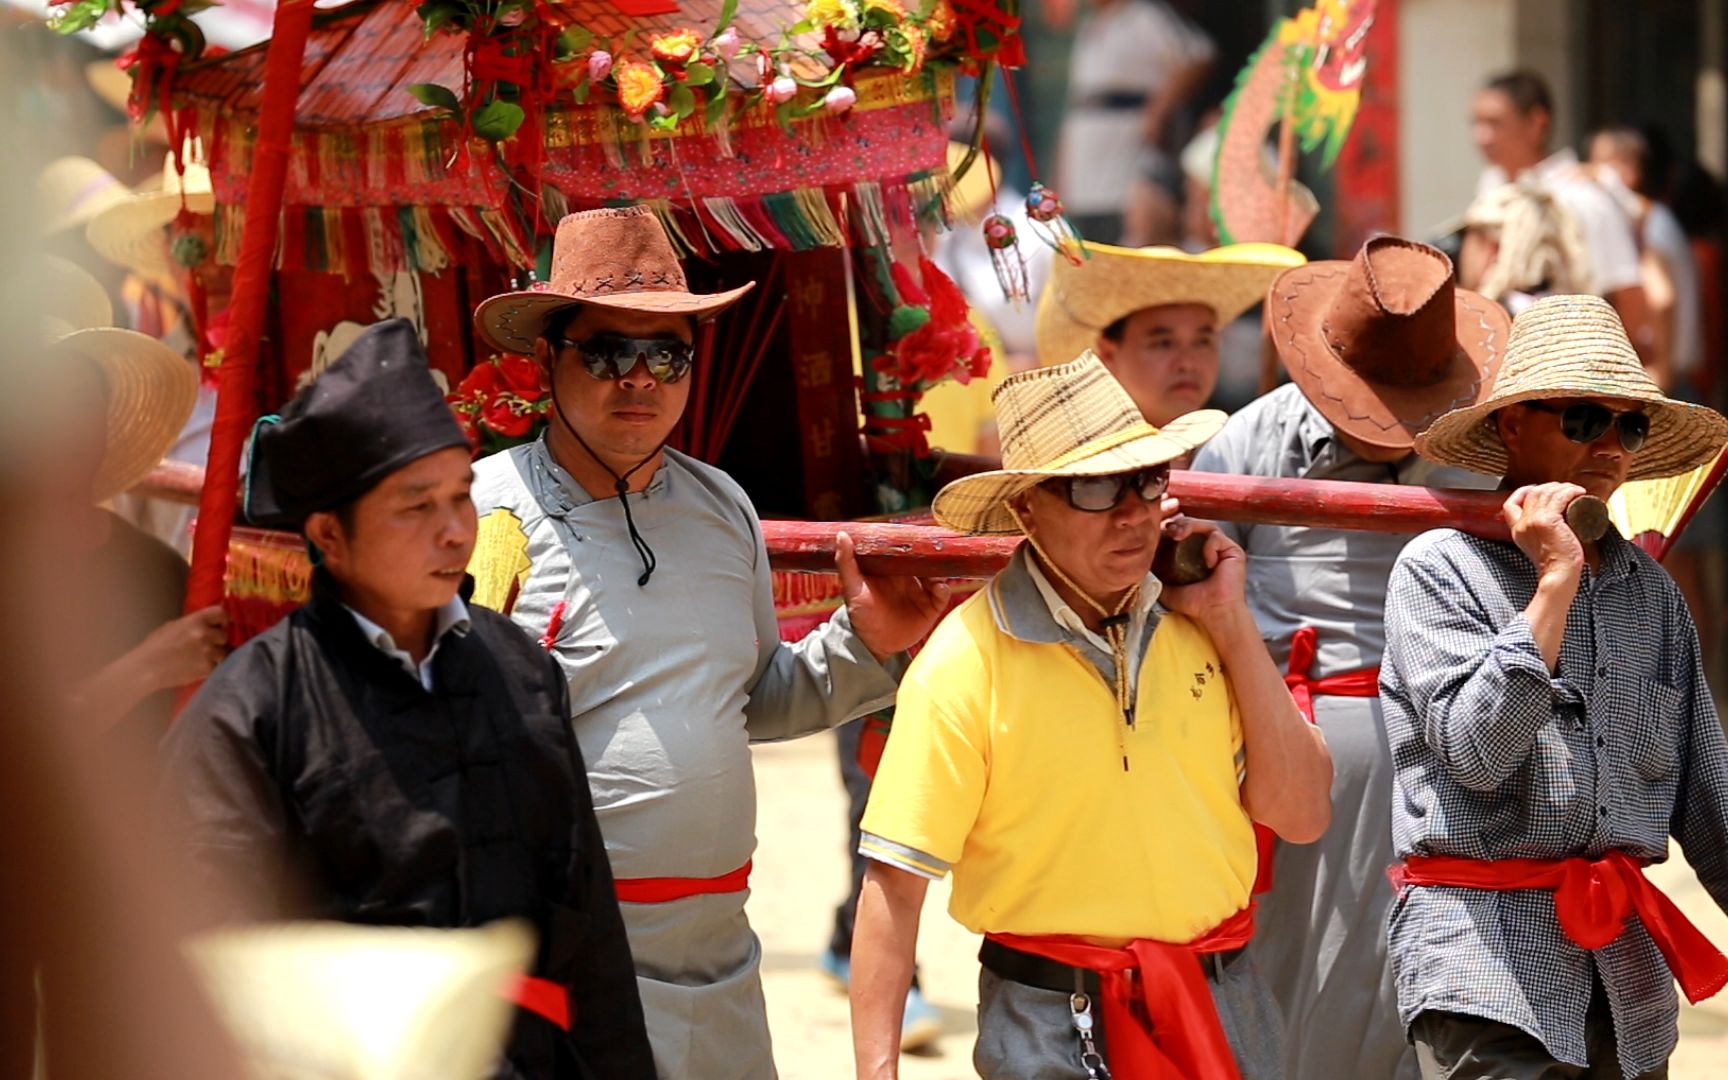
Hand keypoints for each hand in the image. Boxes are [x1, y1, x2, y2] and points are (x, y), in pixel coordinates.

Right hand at [130, 605, 229, 691]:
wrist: (147, 668)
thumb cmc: (155, 646)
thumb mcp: (173, 626)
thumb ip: (193, 623)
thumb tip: (208, 622)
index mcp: (195, 620)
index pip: (220, 612)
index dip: (223, 619)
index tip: (221, 624)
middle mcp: (204, 634)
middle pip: (224, 635)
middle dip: (218, 640)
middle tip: (209, 644)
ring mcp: (207, 651)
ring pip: (224, 652)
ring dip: (216, 655)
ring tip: (204, 658)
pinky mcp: (207, 668)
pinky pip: (218, 666)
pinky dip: (212, 667)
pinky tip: (201, 667)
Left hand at [835, 531, 950, 662]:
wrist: (872, 643)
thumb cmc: (859, 613)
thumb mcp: (851, 586)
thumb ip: (846, 562)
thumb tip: (842, 535)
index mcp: (892, 568)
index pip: (906, 549)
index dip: (913, 540)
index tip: (916, 533)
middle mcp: (909, 577)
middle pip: (925, 559)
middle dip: (931, 553)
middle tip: (933, 548)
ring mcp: (921, 591)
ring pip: (937, 574)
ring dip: (939, 569)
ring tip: (936, 569)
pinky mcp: (930, 607)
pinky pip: (942, 594)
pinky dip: (943, 589)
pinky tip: (938, 587)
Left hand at [1156, 517, 1247, 626]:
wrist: (1213, 613)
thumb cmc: (1193, 602)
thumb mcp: (1166, 586)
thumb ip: (1155, 573)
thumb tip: (1139, 560)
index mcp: (1192, 553)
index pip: (1181, 531)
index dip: (1169, 527)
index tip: (1157, 530)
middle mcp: (1207, 548)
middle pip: (1192, 524)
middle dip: (1178, 523)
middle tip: (1168, 530)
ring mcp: (1220, 548)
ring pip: (1205, 525)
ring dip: (1189, 526)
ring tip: (1178, 535)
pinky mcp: (1233, 550)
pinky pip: (1217, 537)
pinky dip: (1209, 546)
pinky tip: (1207, 563)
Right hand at [1504, 484, 1586, 582]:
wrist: (1558, 576)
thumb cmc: (1555, 566)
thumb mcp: (1537, 547)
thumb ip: (1537, 536)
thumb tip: (1554, 526)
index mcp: (1517, 531)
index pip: (1510, 504)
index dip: (1522, 493)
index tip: (1537, 490)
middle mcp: (1522, 523)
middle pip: (1531, 493)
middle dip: (1548, 487)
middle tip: (1563, 490)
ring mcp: (1534, 520)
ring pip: (1546, 492)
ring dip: (1562, 487)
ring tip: (1574, 490)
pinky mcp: (1549, 521)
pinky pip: (1560, 497)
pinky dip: (1570, 491)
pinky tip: (1579, 493)